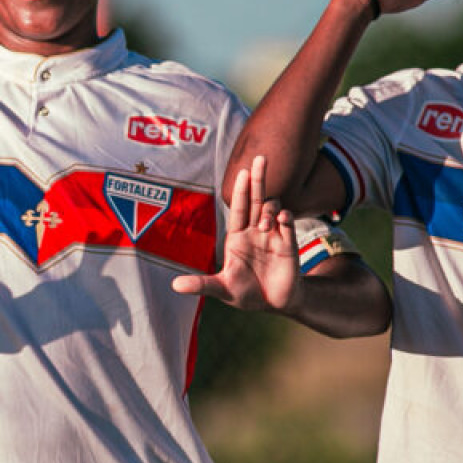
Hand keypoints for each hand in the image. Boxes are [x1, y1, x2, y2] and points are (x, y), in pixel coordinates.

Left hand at [171, 155, 299, 312]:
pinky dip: (285, 218)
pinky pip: (288, 224)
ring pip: (271, 209)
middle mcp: (255, 232)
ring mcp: (273, 236)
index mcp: (237, 237)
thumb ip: (201, 285)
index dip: (241, 190)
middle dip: (258, 179)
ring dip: (268, 209)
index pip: (238, 209)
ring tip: (265, 224)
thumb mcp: (222, 289)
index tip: (243, 171)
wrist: (274, 304)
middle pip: (256, 199)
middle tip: (260, 158)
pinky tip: (281, 220)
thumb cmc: (246, 293)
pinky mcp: (288, 244)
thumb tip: (174, 286)